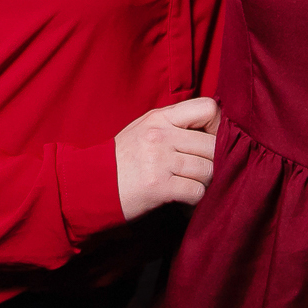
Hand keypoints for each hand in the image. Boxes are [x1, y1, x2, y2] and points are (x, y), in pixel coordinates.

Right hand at [115, 96, 219, 221]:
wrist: (90, 185)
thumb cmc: (122, 159)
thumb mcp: (144, 129)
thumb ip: (174, 124)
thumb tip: (212, 129)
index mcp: (160, 118)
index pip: (208, 108)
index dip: (218, 126)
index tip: (210, 141)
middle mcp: (161, 135)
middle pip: (213, 146)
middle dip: (214, 162)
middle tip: (202, 172)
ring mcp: (160, 160)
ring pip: (208, 170)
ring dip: (204, 183)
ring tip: (191, 185)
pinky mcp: (159, 186)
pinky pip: (197, 192)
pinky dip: (195, 200)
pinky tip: (184, 200)